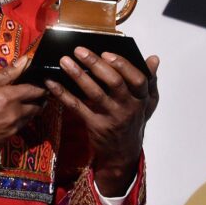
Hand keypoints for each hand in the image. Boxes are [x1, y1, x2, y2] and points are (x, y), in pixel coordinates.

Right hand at [0, 56, 46, 169]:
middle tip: (30, 92)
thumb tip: (25, 61)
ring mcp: (11, 131)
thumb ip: (5, 74)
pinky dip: (16, 123)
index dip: (41, 85)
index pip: (36, 91)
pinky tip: (2, 119)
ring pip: (28, 120)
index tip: (40, 81)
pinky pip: (17, 130)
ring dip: (28, 111)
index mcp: (9, 98)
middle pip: (37, 107)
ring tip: (16, 104)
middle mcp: (15, 115)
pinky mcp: (5, 143)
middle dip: (38, 99)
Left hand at [45, 48, 159, 195]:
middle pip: (114, 83)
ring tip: (64, 61)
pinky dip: (63, 94)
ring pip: (94, 93)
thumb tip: (153, 58)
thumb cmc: (133, 121)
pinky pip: (77, 107)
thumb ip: (150, 81)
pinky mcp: (95, 125)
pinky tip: (52, 82)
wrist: (123, 154)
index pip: (138, 79)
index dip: (123, 65)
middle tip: (79, 50)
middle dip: (96, 64)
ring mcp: (112, 117)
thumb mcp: (147, 103)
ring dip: (78, 75)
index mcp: (142, 98)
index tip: (106, 53)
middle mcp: (129, 107)